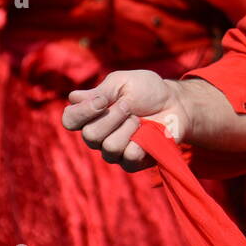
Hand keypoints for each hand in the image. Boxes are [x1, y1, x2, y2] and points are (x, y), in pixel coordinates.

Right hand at [61, 69, 186, 172]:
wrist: (176, 103)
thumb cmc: (148, 91)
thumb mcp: (123, 83)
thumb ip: (100, 91)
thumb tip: (74, 98)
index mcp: (91, 114)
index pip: (69, 120)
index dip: (82, 112)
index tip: (102, 101)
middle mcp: (97, 135)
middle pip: (90, 135)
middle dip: (113, 116)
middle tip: (130, 106)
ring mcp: (113, 151)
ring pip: (109, 147)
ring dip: (128, 128)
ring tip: (139, 119)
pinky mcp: (131, 163)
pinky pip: (128, 158)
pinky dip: (140, 142)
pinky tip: (146, 133)